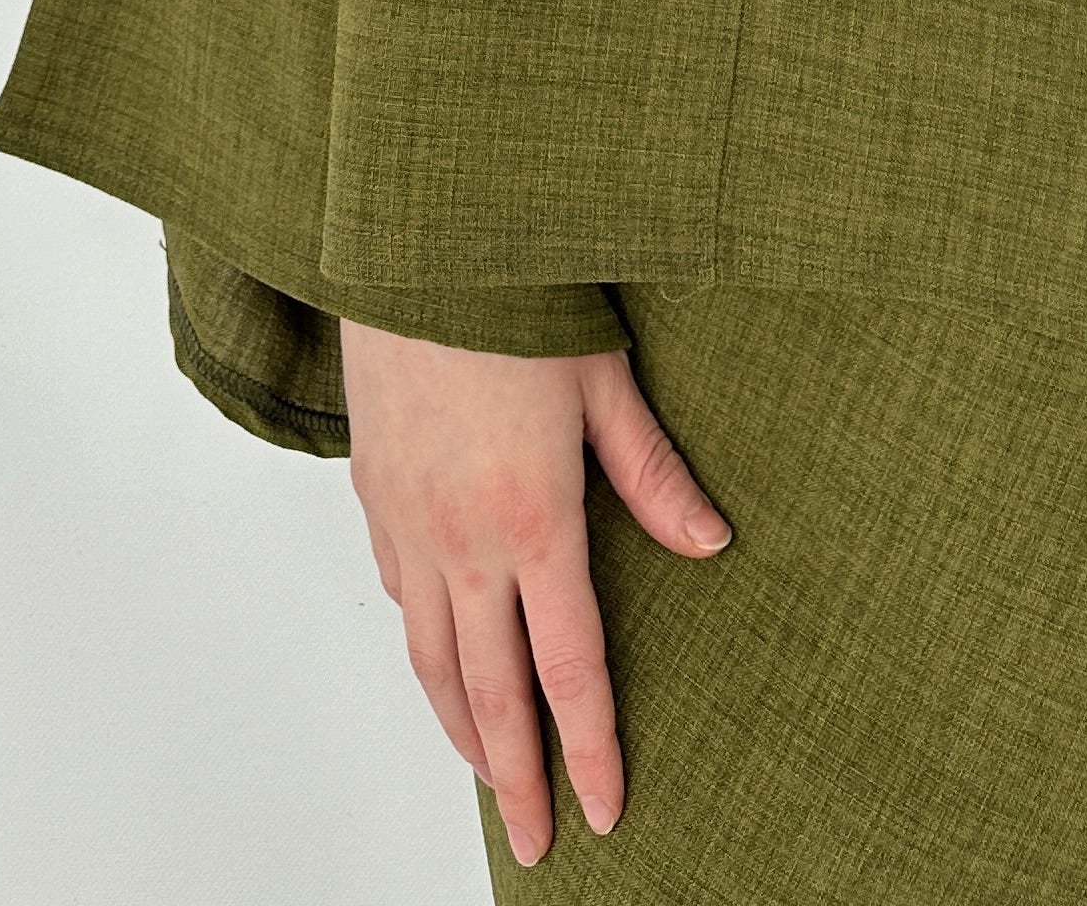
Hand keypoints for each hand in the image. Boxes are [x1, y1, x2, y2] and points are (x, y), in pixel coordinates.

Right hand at [339, 317, 731, 868]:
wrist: (412, 245)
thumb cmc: (514, 299)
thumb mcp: (605, 381)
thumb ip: (653, 474)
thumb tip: (712, 543)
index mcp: (534, 521)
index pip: (568, 670)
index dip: (589, 749)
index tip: (606, 809)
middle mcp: (462, 542)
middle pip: (490, 692)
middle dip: (517, 777)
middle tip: (537, 841)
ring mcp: (409, 525)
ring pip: (431, 659)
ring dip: (462, 729)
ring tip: (491, 777)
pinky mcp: (374, 496)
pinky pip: (399, 599)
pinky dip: (423, 652)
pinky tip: (440, 666)